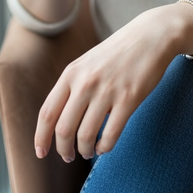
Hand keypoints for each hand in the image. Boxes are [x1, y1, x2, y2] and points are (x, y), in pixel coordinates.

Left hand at [34, 7, 184, 160]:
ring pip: (85, 135)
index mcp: (71, 73)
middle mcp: (85, 83)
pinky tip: (105, 147)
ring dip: (84, 150)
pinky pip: (111, 134)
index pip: (47, 113)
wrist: (151, 36)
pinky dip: (105, 147)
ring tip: (88, 151)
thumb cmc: (119, 52)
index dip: (41, 137)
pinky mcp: (128, 99)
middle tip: (68, 157)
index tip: (41, 153)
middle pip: (63, 129)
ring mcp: (107, 91)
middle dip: (63, 149)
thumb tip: (60, 119)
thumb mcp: (88, 63)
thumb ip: (73, 86)